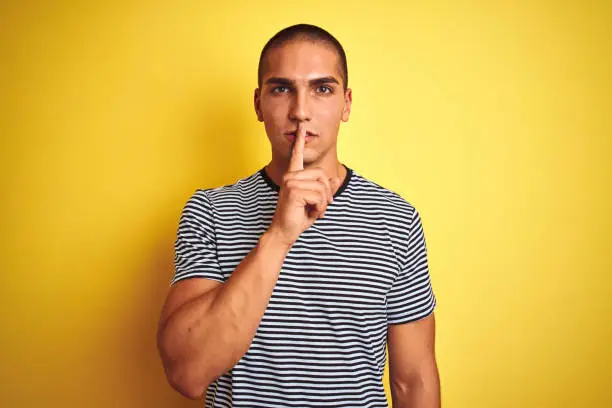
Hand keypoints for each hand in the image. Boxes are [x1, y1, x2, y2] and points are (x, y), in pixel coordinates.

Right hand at [268, 123, 339, 246]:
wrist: (285, 232)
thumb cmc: (298, 218)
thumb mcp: (316, 203)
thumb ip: (325, 190)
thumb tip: (335, 179)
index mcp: (293, 176)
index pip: (297, 155)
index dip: (300, 142)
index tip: (302, 127)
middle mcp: (290, 176)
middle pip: (322, 175)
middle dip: (327, 193)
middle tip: (322, 207)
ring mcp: (290, 182)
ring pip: (322, 186)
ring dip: (323, 203)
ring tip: (315, 211)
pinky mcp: (293, 191)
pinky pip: (318, 196)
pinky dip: (320, 207)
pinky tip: (312, 213)